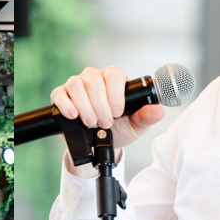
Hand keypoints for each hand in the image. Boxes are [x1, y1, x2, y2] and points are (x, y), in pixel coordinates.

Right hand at [51, 66, 166, 151]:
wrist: (99, 143)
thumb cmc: (119, 129)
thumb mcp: (135, 125)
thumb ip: (146, 117)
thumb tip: (159, 111)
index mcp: (115, 78)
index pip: (114, 75)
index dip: (115, 94)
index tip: (118, 113)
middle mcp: (94, 77)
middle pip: (94, 81)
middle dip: (100, 106)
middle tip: (105, 124)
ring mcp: (77, 84)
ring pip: (77, 86)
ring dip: (85, 107)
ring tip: (91, 123)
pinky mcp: (61, 94)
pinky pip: (60, 94)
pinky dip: (66, 105)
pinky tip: (73, 116)